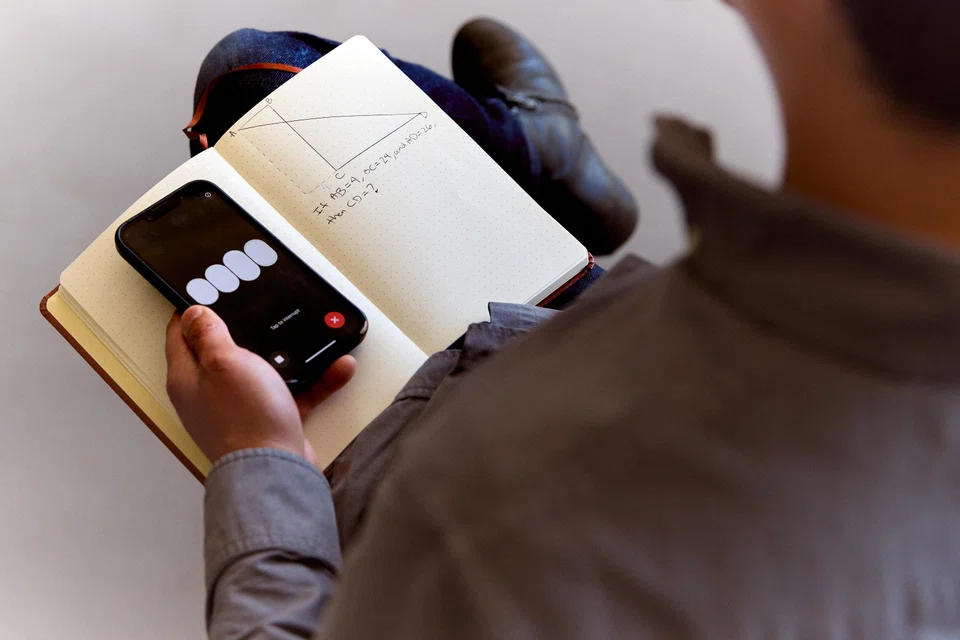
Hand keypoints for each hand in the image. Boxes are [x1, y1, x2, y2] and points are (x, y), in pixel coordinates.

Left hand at [165, 306, 355, 464]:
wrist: (276, 470)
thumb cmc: (245, 418)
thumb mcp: (224, 361)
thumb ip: (208, 334)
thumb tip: (194, 312)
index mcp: (188, 377)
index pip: (181, 334)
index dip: (192, 310)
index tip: (210, 289)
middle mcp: (210, 393)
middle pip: (222, 351)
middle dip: (242, 327)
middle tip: (257, 306)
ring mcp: (240, 408)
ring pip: (263, 370)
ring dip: (288, 353)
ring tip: (306, 334)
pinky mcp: (270, 420)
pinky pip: (294, 391)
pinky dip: (316, 380)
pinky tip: (337, 367)